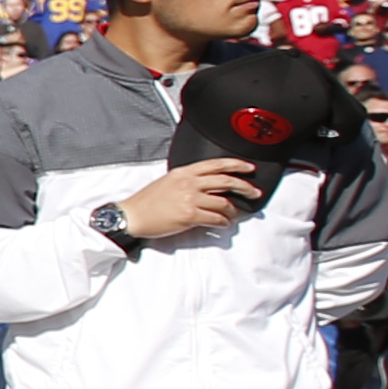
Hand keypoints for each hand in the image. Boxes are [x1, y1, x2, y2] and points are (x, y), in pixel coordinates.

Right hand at [114, 157, 270, 241]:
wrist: (133, 215)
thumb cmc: (147, 201)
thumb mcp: (168, 181)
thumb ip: (188, 180)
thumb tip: (208, 186)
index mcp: (185, 172)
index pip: (216, 164)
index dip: (237, 165)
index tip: (249, 168)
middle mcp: (189, 183)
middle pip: (226, 181)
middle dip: (245, 187)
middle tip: (254, 193)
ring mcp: (190, 199)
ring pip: (223, 202)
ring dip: (233, 210)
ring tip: (233, 215)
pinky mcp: (189, 216)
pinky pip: (215, 218)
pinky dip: (222, 222)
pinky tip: (222, 224)